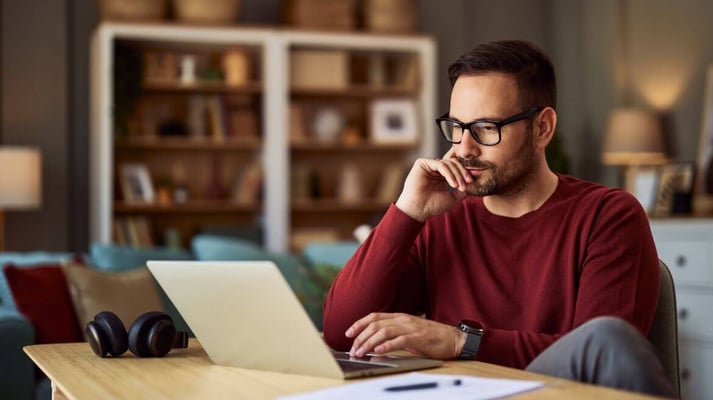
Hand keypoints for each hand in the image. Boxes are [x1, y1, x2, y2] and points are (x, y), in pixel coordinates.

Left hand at [345, 312, 465, 359]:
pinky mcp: (418, 338)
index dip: (359, 323)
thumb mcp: (409, 332)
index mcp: (399, 317)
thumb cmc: (431, 337)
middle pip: (375, 324)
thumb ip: (394, 334)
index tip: (348, 333)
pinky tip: (379, 351)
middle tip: (353, 349)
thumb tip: (375, 343)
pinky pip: (399, 340)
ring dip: (369, 343)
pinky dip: (387, 345)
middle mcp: (402, 319)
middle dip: (360, 337)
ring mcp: (410, 327)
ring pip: (383, 332)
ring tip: (361, 352)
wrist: (453, 339)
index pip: (374, 317)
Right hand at [395, 148, 470, 221]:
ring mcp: (428, 165)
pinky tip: (452, 183)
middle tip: (468, 182)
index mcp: (441, 175)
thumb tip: (475, 181)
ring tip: (458, 186)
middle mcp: (434, 169)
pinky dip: (448, 173)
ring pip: (448, 163)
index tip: (471, 182)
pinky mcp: (422, 163)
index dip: (465, 172)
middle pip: (453, 163)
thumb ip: (463, 189)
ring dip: (456, 174)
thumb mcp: (453, 197)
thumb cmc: (433, 205)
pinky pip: (440, 164)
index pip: (456, 167)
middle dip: (462, 172)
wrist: (419, 210)